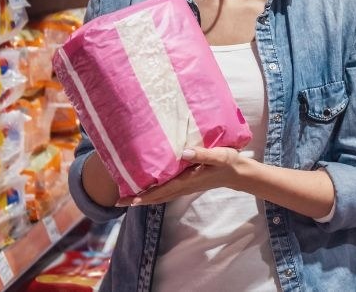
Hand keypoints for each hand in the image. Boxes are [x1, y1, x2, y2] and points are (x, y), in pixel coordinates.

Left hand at [119, 147, 250, 206]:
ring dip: (144, 198)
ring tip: (127, 198)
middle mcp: (183, 187)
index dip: (144, 196)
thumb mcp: (218, 156)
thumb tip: (182, 153)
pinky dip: (154, 193)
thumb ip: (201, 154)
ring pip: (160, 196)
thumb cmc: (228, 162)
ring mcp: (184, 187)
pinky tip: (148, 189)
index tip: (129, 200)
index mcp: (187, 181)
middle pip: (156, 197)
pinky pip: (166, 192)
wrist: (237, 172)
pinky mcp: (186, 184)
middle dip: (138, 200)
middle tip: (117, 202)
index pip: (161, 191)